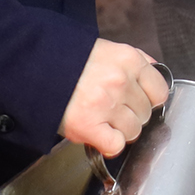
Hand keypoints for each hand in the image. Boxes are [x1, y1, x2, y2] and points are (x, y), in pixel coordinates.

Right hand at [59, 39, 169, 156]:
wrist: (35, 68)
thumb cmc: (70, 60)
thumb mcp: (108, 49)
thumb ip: (134, 61)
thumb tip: (155, 72)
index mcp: (128, 60)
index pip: (160, 91)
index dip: (149, 100)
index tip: (139, 102)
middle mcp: (120, 82)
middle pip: (145, 113)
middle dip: (132, 115)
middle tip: (113, 110)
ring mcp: (105, 104)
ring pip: (133, 131)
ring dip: (120, 131)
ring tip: (103, 121)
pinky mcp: (88, 126)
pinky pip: (115, 145)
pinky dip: (109, 145)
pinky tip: (99, 135)